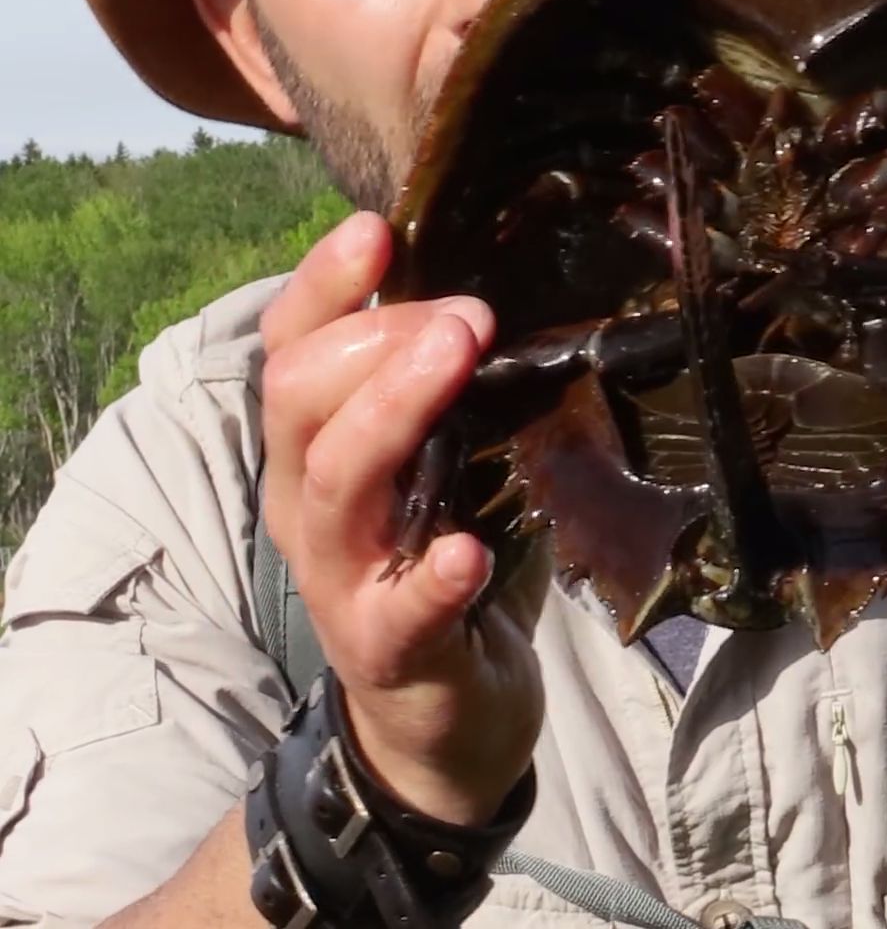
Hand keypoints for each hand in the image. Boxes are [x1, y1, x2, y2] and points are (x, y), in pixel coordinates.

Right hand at [259, 212, 548, 825]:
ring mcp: (339, 578)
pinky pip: (398, 611)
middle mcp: (309, 503)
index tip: (378, 230)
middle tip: (467, 313)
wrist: (450, 713)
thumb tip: (537, 296)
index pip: (291, 348)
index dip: (323, 286)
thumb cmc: (453, 563)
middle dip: (378, 340)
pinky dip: (433, 578)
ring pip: (333, 484)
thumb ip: (468, 395)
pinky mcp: (385, 648)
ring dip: (395, 413)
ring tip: (457, 358)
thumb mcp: (453, 465)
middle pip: (299, 398)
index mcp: (318, 446)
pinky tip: (470, 551)